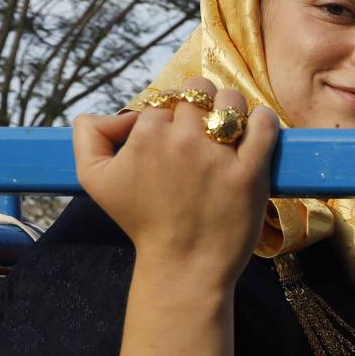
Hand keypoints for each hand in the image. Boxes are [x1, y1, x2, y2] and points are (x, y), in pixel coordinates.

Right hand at [74, 79, 277, 289]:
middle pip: (198, 91)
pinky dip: (262, 121)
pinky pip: (264, 125)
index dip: (169, 114)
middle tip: (201, 130)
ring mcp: (218, 156)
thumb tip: (122, 113)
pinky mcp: (251, 172)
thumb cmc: (141, 221)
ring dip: (230, 107)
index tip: (173, 136)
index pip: (164, 99)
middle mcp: (182, 141)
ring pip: (231, 100)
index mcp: (147, 136)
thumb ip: (90, 134)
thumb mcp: (94, 179)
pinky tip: (254, 130)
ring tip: (227, 131)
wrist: (184, 264)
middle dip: (199, 104)